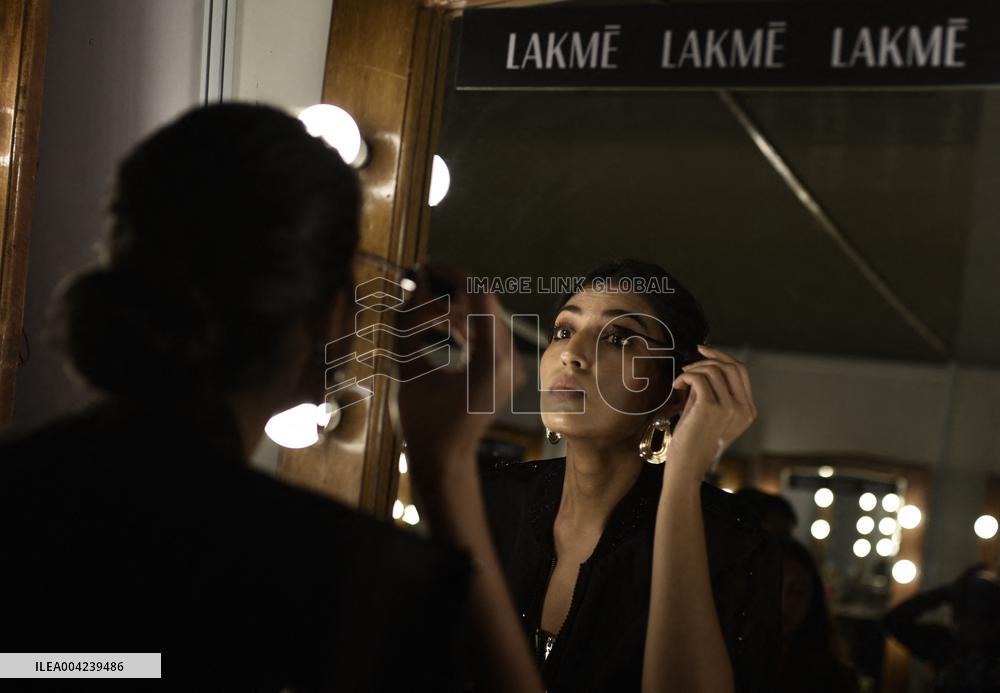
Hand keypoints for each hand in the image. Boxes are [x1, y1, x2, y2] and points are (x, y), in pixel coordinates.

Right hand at [390, 262, 523, 476]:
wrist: (445, 459)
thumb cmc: (424, 423)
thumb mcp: (408, 372)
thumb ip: (408, 327)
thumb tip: (410, 287)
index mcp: (491, 363)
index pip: (478, 300)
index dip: (452, 275)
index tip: (427, 264)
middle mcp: (510, 362)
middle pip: (485, 304)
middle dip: (452, 287)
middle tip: (421, 277)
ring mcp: (512, 367)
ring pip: (488, 316)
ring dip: (457, 304)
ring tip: (425, 297)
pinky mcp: (506, 370)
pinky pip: (490, 333)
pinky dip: (466, 322)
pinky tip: (441, 319)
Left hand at [665, 345, 756, 481]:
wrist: (687, 467)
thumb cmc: (693, 443)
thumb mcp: (709, 413)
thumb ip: (711, 391)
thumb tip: (703, 366)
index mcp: (747, 410)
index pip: (741, 371)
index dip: (722, 356)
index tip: (704, 350)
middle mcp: (743, 409)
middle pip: (731, 366)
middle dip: (708, 358)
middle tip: (688, 365)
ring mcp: (730, 408)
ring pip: (713, 370)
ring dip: (692, 370)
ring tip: (680, 382)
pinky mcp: (711, 408)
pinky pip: (699, 378)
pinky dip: (685, 377)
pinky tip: (677, 386)